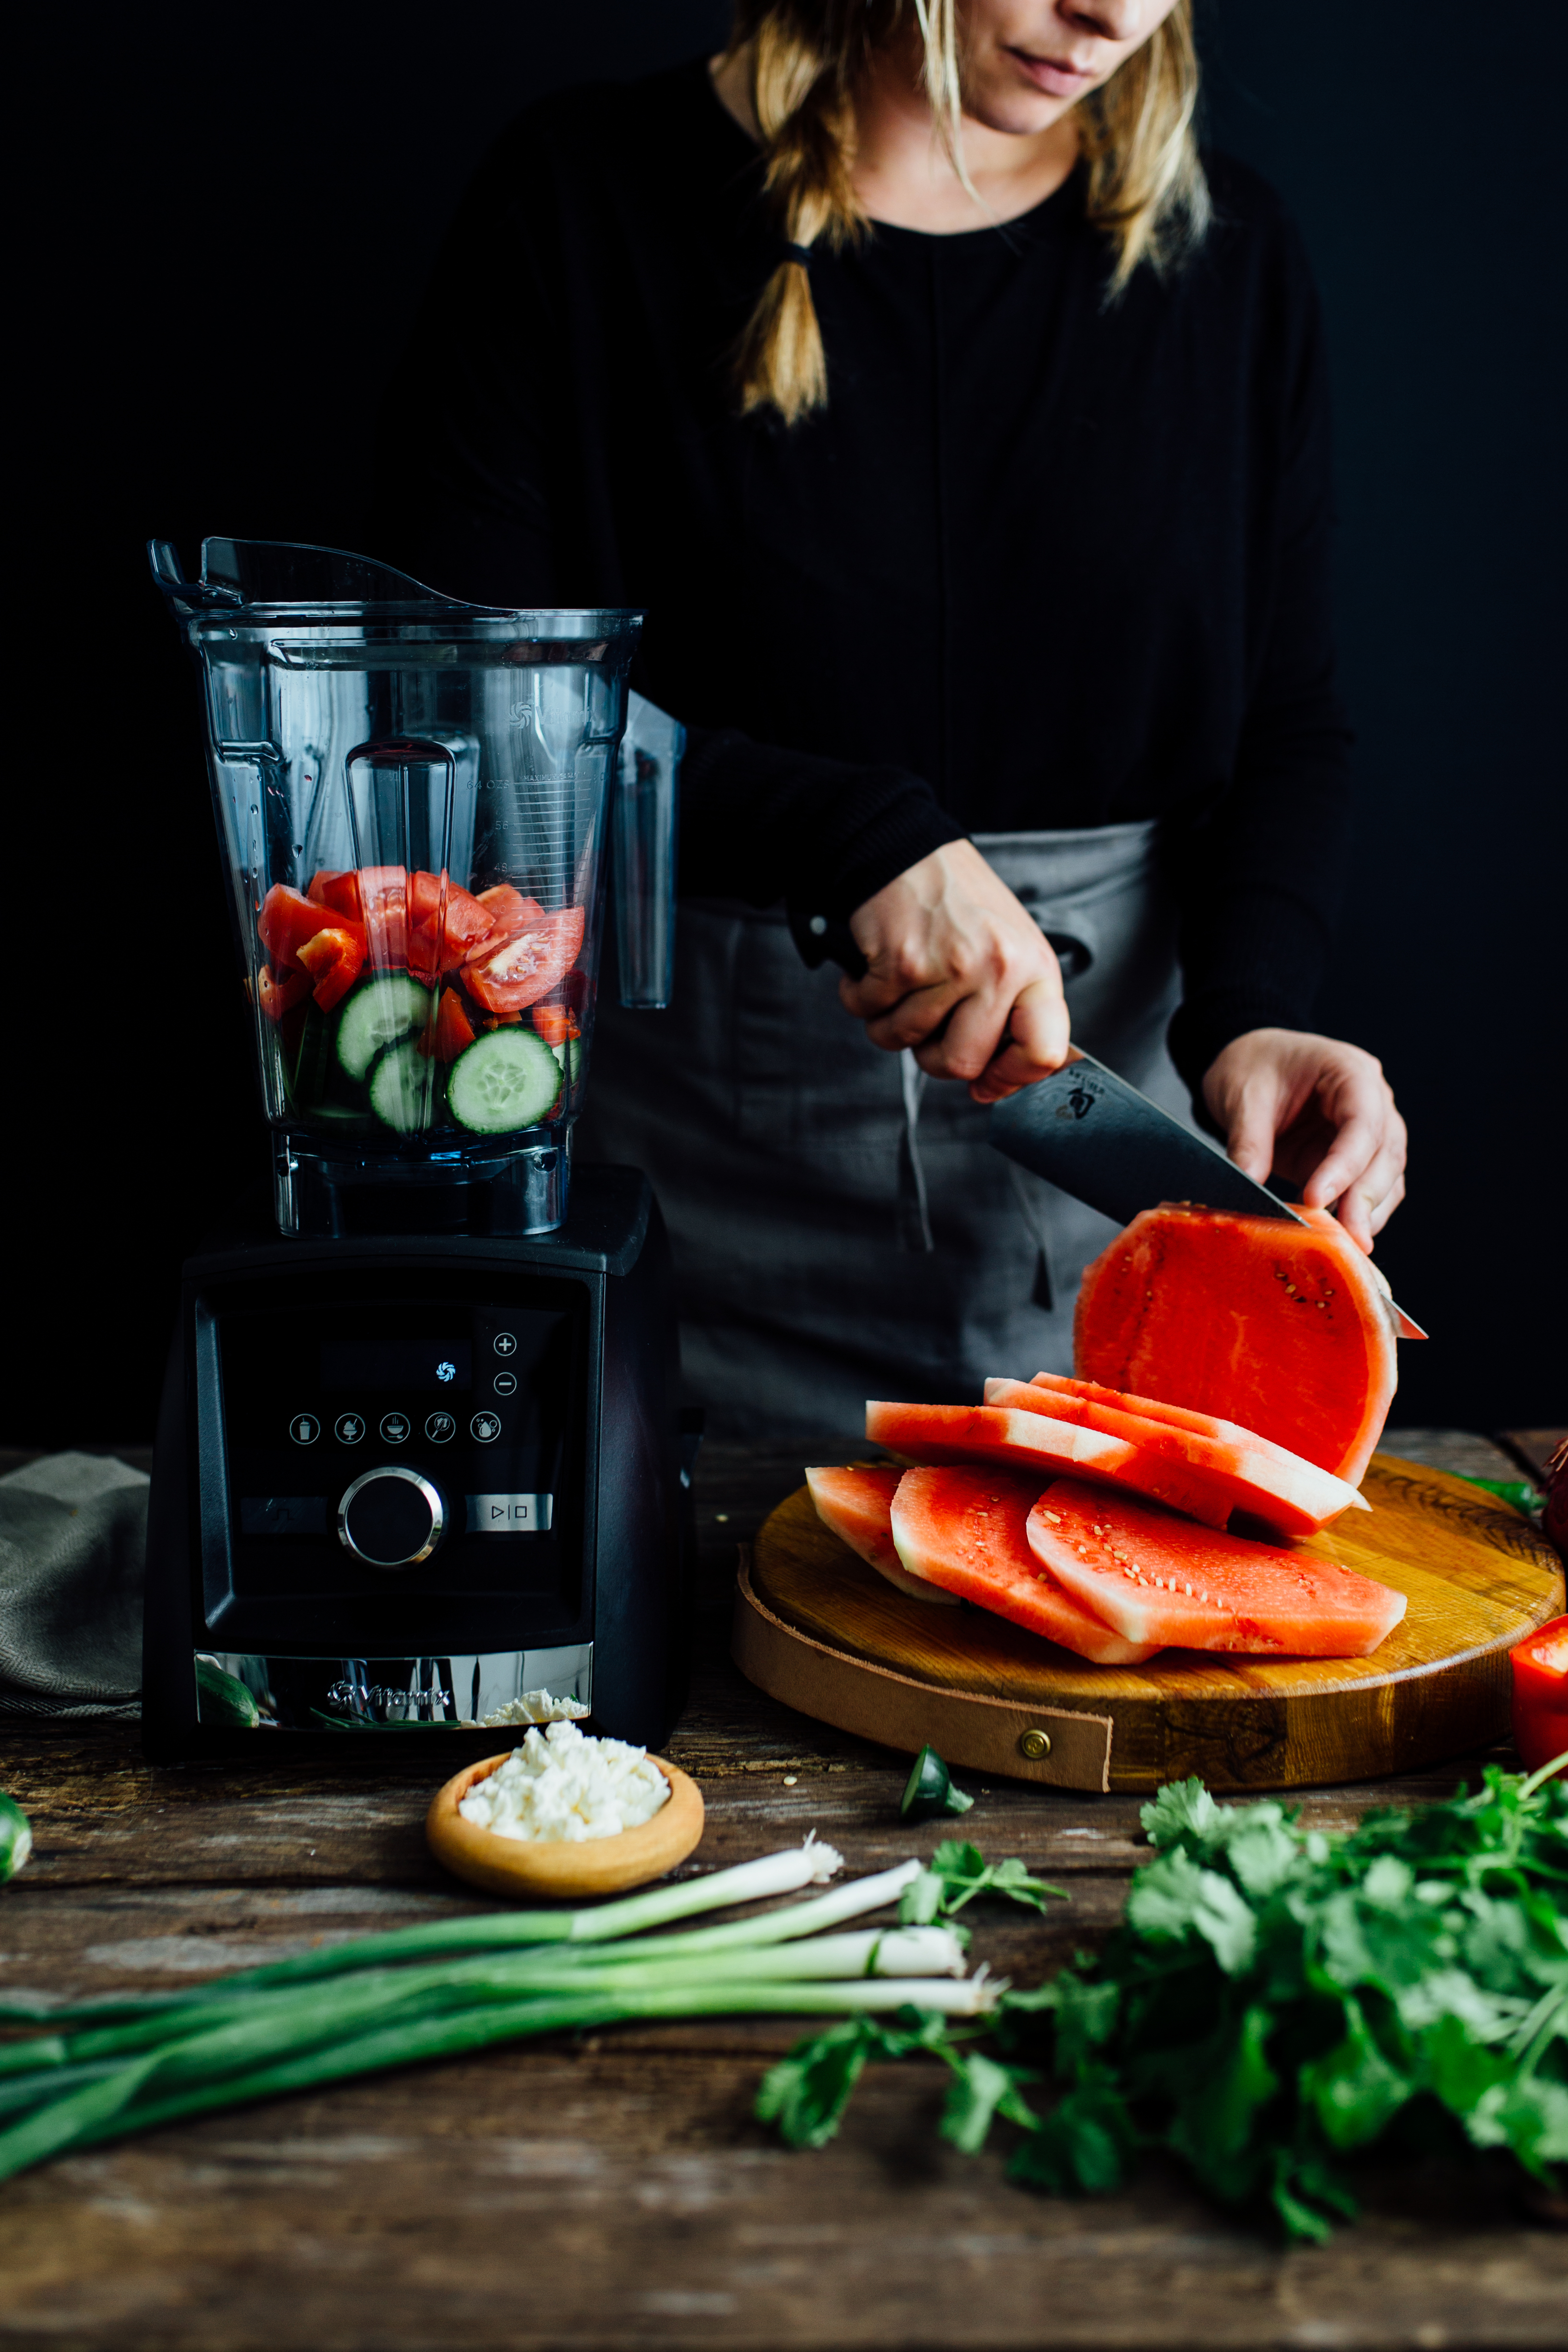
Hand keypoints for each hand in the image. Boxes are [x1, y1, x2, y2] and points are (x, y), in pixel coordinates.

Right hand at [841, 840, 1070, 1100]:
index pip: (1044, 1051)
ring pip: (905, 1041)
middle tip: (926, 1027)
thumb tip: (991, 1082)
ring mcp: (950, 967)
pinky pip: (869, 1013)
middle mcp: (998, 969)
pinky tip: (872, 968)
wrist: (902, 847)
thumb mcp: (1006, 947)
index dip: (1010, 1078)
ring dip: (889, 1022)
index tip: (986, 1082)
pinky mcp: (901, 963)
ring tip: (898, 982)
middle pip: (962, 1062)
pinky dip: (859, 997)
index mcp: (1034, 968)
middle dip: (932, 1058)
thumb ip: (1009, 1009)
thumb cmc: (954, 902)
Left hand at [1201, 1027, 1406, 1251]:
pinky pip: (1370, 1189)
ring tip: (1345, 1246)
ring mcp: (1370, 1131)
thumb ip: (1249, 1139)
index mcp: (1350, 1071)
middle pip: (1385, 1153)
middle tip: (1347, 1238)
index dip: (1345, 1164)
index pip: (1362, 1121)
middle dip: (1365, 1199)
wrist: (1252, 1062)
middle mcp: (1372, 1100)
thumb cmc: (1252, 1066)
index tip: (1316, 1198)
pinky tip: (1341, 1237)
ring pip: (1387, 1176)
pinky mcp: (1356, 1159)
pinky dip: (1359, 1213)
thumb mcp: (1243, 1095)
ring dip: (1368, 1212)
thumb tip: (1250, 1183)